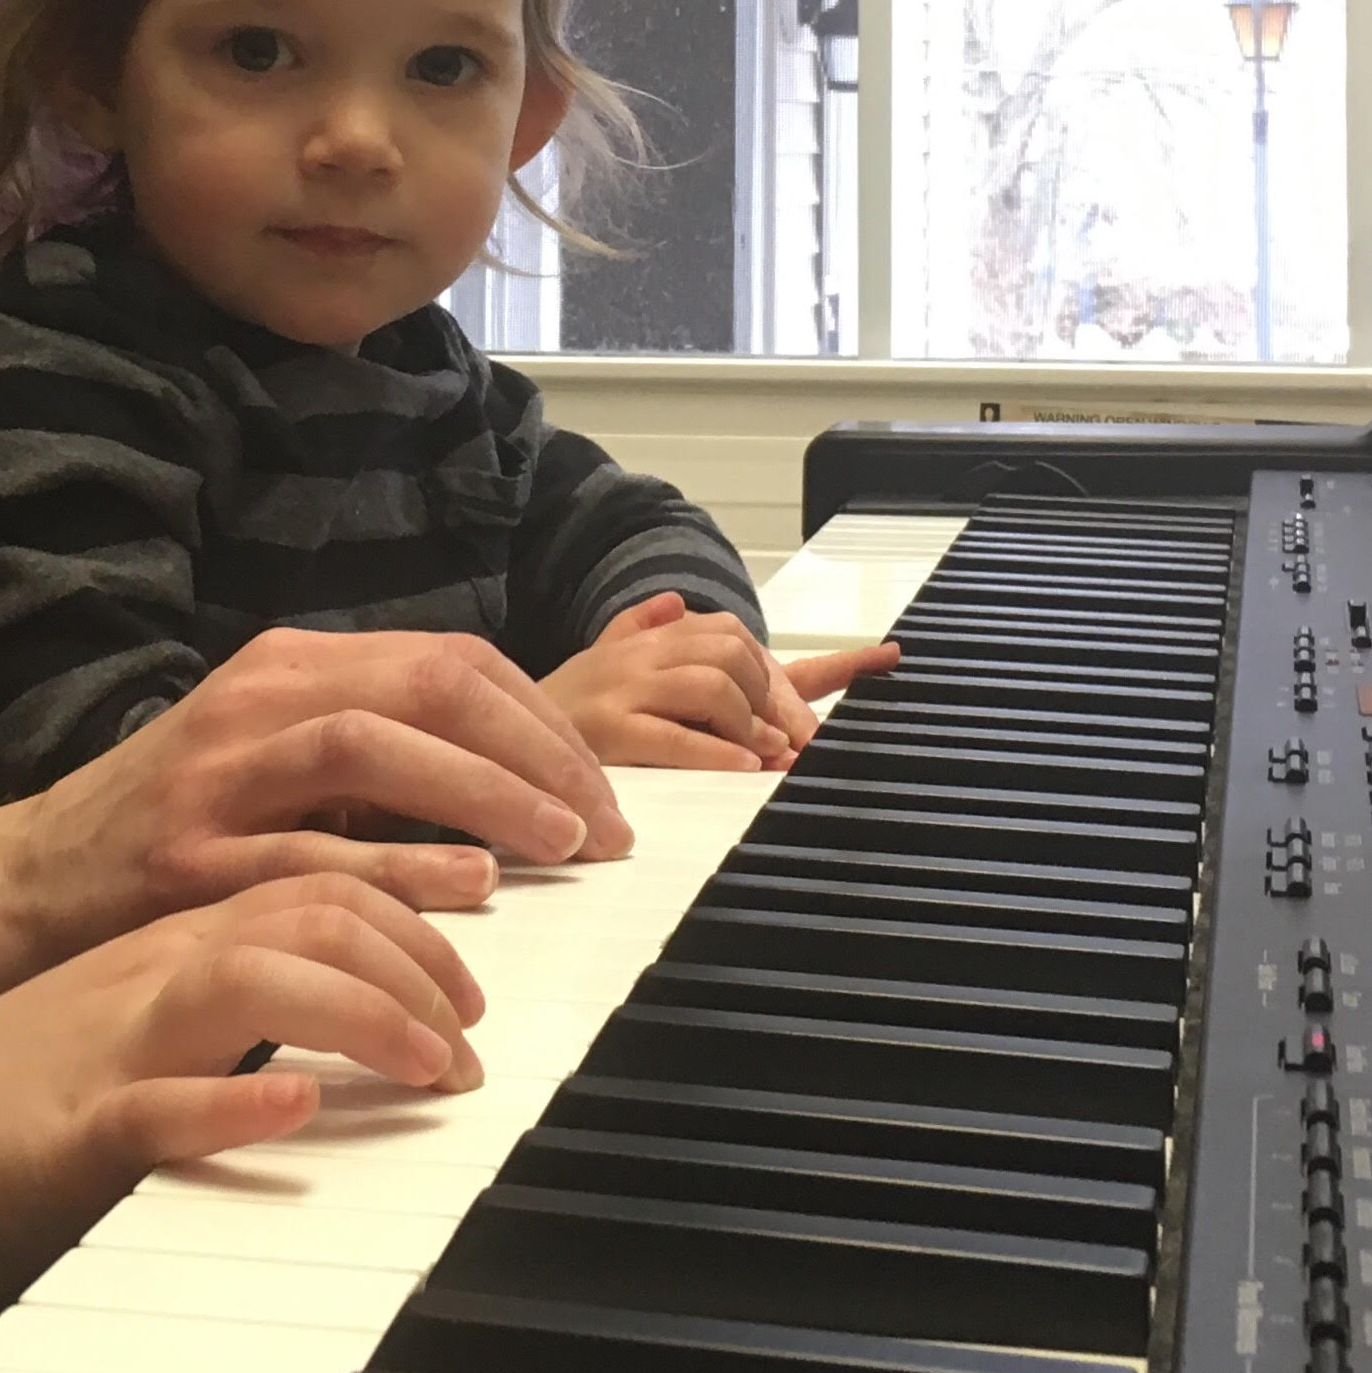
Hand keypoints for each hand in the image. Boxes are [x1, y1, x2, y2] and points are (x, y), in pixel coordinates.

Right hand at [0, 625, 633, 1018]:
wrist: (21, 888)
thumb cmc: (169, 830)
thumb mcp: (273, 760)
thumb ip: (376, 748)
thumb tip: (513, 764)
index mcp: (286, 669)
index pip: (447, 662)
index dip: (540, 720)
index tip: (608, 789)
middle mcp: (253, 706)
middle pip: (422, 689)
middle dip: (532, 751)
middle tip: (607, 825)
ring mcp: (213, 781)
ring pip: (367, 749)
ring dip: (479, 793)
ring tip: (559, 846)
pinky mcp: (182, 865)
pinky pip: (302, 855)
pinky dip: (392, 870)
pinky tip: (463, 892)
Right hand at [0, 873, 486, 1372]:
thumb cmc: (31, 1085)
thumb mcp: (150, 1004)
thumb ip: (249, 970)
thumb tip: (373, 964)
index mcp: (177, 926)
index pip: (321, 870)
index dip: (421, 903)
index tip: (483, 971)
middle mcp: (155, 962)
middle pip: (310, 905)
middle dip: (420, 958)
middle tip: (480, 1034)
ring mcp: (115, 1037)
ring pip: (253, 979)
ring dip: (365, 1018)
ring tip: (438, 1067)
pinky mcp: (73, 1127)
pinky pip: (157, 1103)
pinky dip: (234, 1104)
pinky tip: (295, 1108)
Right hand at [539, 593, 899, 772]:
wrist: (483, 735)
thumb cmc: (553, 712)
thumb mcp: (601, 666)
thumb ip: (643, 630)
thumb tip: (678, 599)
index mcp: (653, 640)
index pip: (743, 636)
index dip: (822, 653)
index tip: (888, 657)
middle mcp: (641, 653)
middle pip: (737, 655)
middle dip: (780, 703)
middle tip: (800, 748)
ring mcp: (621, 688)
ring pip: (712, 684)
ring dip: (751, 725)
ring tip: (766, 762)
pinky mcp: (605, 731)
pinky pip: (673, 736)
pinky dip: (715, 755)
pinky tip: (739, 773)